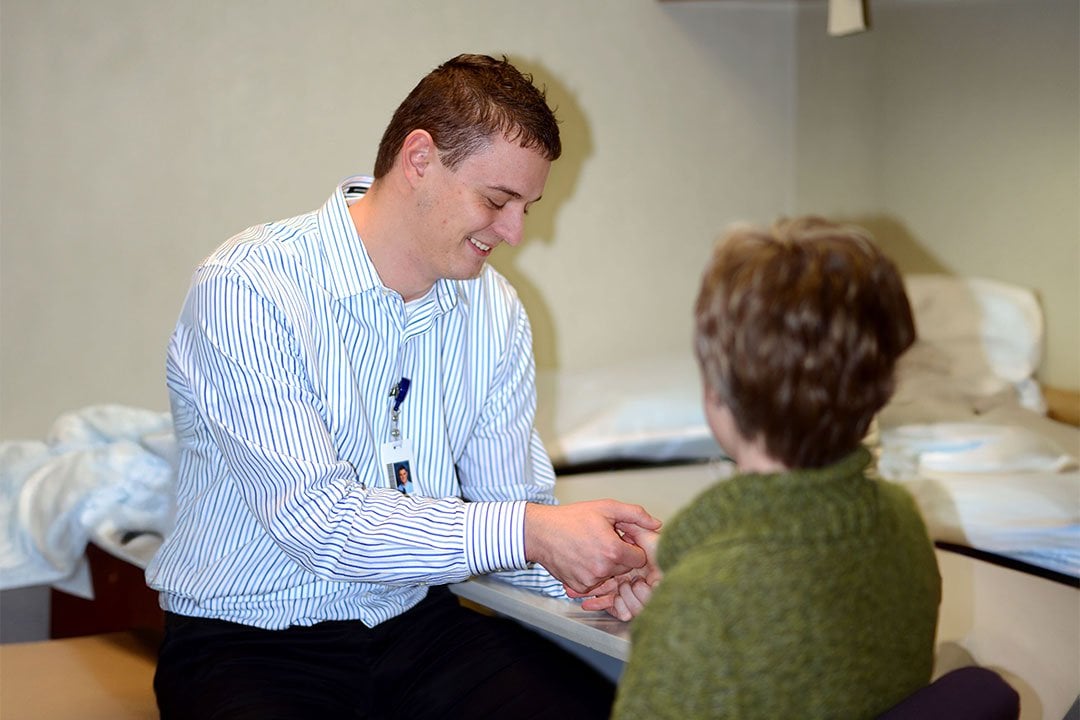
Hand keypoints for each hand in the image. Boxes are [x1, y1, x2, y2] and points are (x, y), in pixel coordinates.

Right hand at [524, 500, 660, 594]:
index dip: (632, 547)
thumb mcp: (606, 508)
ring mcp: (590, 580)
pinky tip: (583, 559)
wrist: (541, 532)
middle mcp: (603, 569)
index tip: (621, 539)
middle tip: (604, 541)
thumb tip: (657, 524)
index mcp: (613, 550)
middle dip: (620, 556)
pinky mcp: (580, 586)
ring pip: (611, 576)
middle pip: (626, 568)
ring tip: (592, 548)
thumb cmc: (571, 518)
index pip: (640, 558)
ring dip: (607, 565)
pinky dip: (593, 573)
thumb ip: (635, 515)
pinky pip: (596, 583)